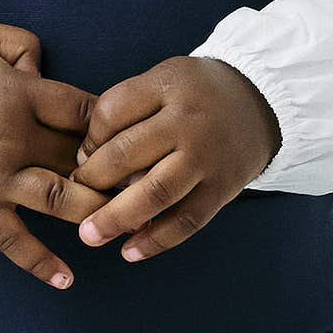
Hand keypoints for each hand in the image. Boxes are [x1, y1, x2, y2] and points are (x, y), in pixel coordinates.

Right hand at [0, 22, 107, 287]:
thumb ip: (23, 43)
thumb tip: (49, 69)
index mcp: (18, 94)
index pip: (86, 111)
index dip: (115, 123)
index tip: (132, 134)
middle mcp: (13, 139)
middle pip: (83, 158)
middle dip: (118, 171)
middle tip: (148, 182)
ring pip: (61, 201)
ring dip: (97, 211)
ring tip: (126, 223)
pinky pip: (13, 241)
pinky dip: (39, 263)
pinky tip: (67, 280)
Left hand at [68, 57, 280, 261]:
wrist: (261, 102)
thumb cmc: (196, 94)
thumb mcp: (162, 79)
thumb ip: (125, 109)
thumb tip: (87, 159)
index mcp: (167, 87)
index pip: (111, 113)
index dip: (88, 139)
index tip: (81, 158)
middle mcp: (188, 123)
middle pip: (127, 154)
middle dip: (92, 180)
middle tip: (71, 195)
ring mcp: (207, 159)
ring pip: (156, 193)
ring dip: (117, 218)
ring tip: (89, 235)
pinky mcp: (222, 189)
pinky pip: (187, 220)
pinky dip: (156, 240)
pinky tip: (129, 252)